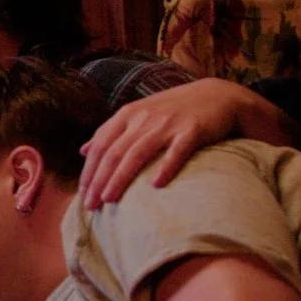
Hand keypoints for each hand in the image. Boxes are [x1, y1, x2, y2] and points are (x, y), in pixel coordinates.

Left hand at [77, 78, 287, 208]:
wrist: (217, 95)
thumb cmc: (173, 110)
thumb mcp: (138, 115)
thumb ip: (111, 132)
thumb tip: (83, 151)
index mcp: (128, 115)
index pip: (101, 145)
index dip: (90, 170)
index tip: (83, 194)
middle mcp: (144, 118)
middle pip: (115, 152)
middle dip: (99, 180)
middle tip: (90, 205)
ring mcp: (168, 123)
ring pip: (138, 153)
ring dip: (121, 178)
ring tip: (109, 200)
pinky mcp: (193, 130)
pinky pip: (177, 151)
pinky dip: (166, 167)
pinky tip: (156, 185)